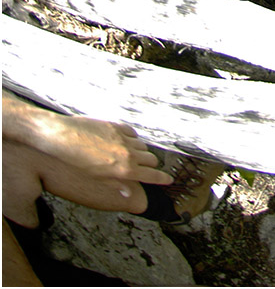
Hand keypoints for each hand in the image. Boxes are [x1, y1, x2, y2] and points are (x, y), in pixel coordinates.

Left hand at [3, 95, 172, 185]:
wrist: (61, 138)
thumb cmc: (74, 162)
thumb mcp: (96, 179)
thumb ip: (116, 184)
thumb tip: (129, 194)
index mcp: (123, 169)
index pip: (150, 175)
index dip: (161, 178)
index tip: (169, 179)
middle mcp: (127, 153)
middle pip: (150, 159)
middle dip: (152, 166)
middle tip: (150, 169)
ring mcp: (122, 137)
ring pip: (142, 146)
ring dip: (142, 152)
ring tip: (138, 156)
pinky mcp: (115, 125)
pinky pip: (132, 133)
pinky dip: (133, 138)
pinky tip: (128, 141)